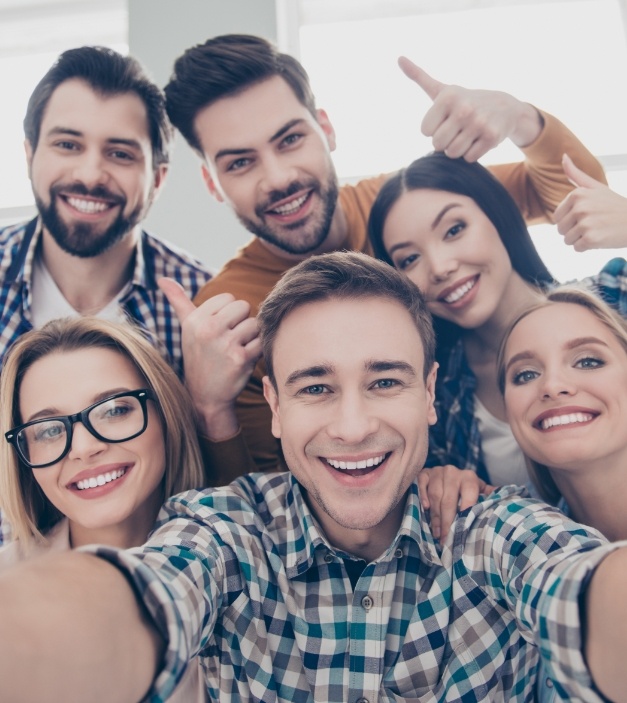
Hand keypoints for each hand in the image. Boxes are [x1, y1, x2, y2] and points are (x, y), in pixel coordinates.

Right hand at [158, 278, 261, 439]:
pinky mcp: (241, 358)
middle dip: (241, 322)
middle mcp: (208, 329)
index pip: (229, 298)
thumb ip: (178, 301)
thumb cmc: (198, 357)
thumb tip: (162, 278)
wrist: (205, 397)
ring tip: (234, 350)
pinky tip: (242, 360)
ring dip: (250, 338)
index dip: (228, 313)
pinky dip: (257, 351)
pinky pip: (261, 341)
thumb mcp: (186, 328)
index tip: (218, 329)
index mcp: (195, 319)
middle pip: (244, 307)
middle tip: (228, 340)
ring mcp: (224, 344)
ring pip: (254, 324)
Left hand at [398, 56, 542, 161]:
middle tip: (457, 129)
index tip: (445, 119)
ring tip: (468, 134)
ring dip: (458, 148)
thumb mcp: (442, 90)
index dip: (434, 129)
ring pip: (453, 153)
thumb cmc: (464, 102)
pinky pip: (470, 158)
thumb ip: (419, 77)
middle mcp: (464, 108)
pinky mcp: (492, 136)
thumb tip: (399, 58)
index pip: (425, 131)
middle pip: (437, 144)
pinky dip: (473, 152)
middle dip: (445, 141)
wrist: (504, 107)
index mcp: (448, 97)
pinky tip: (480, 138)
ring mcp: (479, 122)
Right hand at [418, 465, 494, 541]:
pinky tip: (426, 508)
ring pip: (435, 495)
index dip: (465, 513)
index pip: (468, 495)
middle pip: (448, 499)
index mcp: (470, 477)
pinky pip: (422, 484)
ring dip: (435, 516)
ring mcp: (438, 471)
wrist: (450, 475)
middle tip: (445, 538)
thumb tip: (510, 503)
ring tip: (437, 531)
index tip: (462, 529)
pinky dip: (423, 496)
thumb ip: (491, 497)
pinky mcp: (425, 472)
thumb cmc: (468, 491)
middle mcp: (453, 472)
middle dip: (447, 522)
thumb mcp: (480, 493)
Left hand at [554, 154, 626, 250]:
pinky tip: (602, 238)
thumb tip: (563, 156)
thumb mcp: (596, 187)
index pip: (557, 217)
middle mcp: (579, 207)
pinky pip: (577, 248)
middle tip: (594, 224)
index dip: (571, 220)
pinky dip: (588, 247)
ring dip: (581, 239)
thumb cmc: (614, 205)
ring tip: (598, 230)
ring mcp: (585, 223)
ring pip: (568, 240)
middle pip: (560, 230)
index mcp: (577, 194)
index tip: (588, 215)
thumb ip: (576, 174)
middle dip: (574, 231)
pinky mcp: (591, 238)